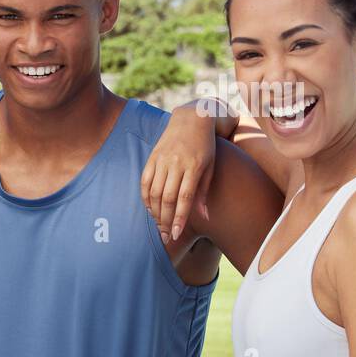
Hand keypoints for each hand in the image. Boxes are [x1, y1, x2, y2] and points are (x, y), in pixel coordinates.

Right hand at [141, 106, 217, 242]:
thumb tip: (203, 217)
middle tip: (166, 236)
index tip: (176, 234)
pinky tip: (150, 209)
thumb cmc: (205, 146)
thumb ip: (203, 191)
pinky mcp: (152, 157)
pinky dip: (146, 197)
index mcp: (194, 167)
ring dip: (155, 212)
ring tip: (159, 225)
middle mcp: (176, 163)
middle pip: (167, 198)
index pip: (184, 198)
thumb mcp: (210, 167)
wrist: (191, 119)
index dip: (179, 218)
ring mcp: (162, 160)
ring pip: (155, 192)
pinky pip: (145, 181)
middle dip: (166, 220)